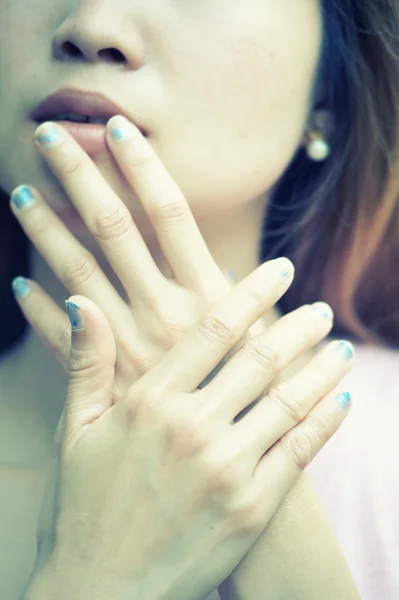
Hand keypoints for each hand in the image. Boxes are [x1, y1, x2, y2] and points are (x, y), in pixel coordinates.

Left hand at [11, 115, 256, 407]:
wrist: (233, 471)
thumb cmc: (256, 402)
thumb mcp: (258, 340)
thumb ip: (231, 297)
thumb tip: (209, 258)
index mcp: (206, 295)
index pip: (170, 211)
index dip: (142, 165)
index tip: (116, 127)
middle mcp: (163, 311)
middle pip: (114, 227)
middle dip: (81, 177)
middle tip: (48, 138)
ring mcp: (128, 346)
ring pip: (76, 271)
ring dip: (46, 229)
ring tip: (19, 192)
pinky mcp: (105, 382)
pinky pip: (61, 340)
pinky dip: (39, 310)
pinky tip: (20, 284)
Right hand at [27, 268, 352, 599]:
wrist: (101, 593)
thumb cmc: (83, 507)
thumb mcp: (73, 430)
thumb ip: (86, 363)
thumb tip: (84, 302)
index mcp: (148, 402)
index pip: (213, 329)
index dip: (251, 293)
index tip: (277, 270)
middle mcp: (191, 428)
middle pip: (260, 358)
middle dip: (296, 326)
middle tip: (319, 307)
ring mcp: (226, 470)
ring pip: (289, 400)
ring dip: (321, 367)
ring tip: (339, 345)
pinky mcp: (251, 508)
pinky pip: (299, 450)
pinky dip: (326, 419)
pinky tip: (342, 398)